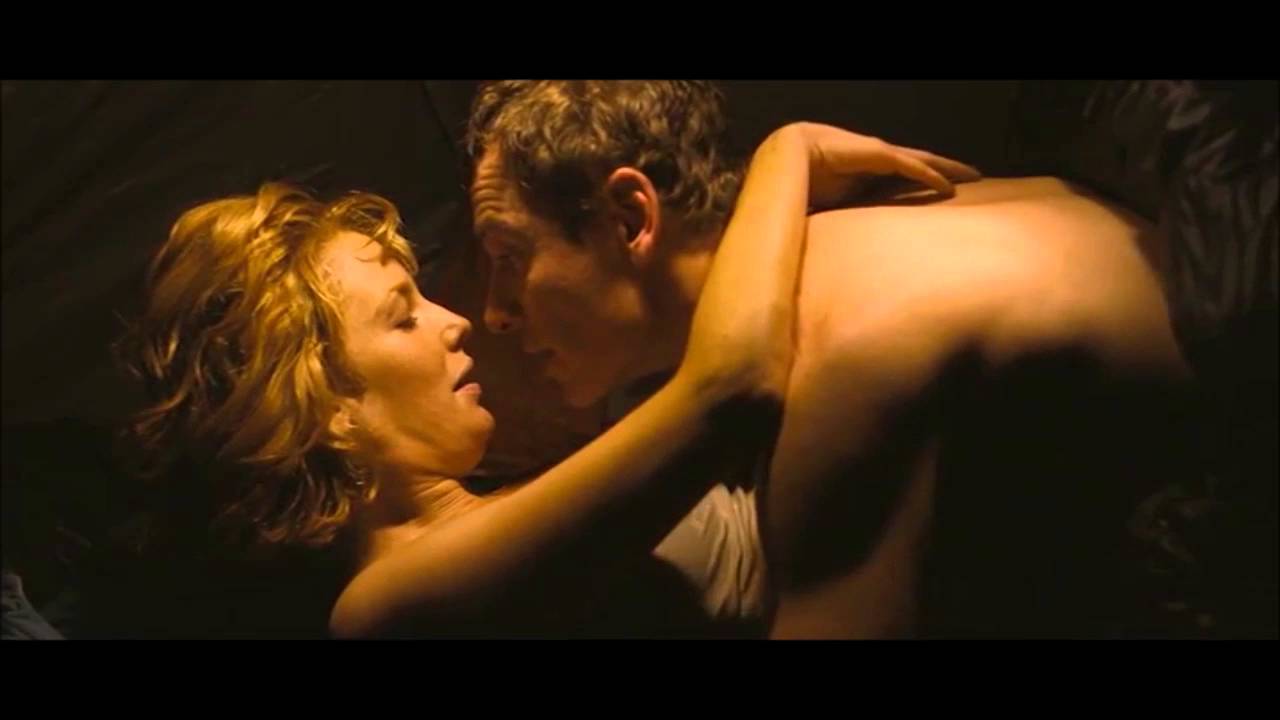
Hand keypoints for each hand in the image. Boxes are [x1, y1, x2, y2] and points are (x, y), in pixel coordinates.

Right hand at [784, 122, 981, 209]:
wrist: (785, 159)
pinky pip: (910, 167)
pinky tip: (949, 186)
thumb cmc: (803, 184)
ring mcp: (878, 154)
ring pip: (923, 162)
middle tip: (974, 176)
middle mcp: (877, 159)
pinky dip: (930, 177)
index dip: (925, 180)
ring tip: (973, 176)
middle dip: (948, 169)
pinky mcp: (877, 153)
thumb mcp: (833, 205)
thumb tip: (850, 249)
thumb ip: (848, 221)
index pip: (904, 175)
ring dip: (948, 169)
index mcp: (867, 171)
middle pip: (921, 164)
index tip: (945, 191)